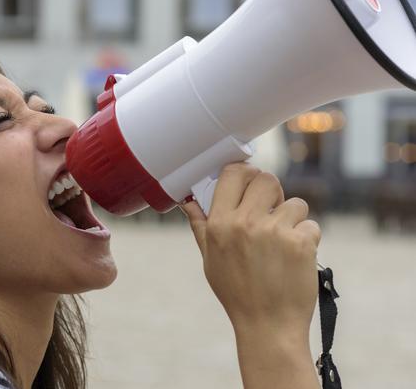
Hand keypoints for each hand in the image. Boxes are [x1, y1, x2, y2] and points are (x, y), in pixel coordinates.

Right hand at [181, 163, 321, 388]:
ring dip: (293, 220)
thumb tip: (188, 202)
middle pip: (266, 179)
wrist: (268, 326)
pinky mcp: (301, 242)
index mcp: (220, 224)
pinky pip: (310, 225)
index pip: (233, 173)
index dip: (246, 173)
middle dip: (273, 192)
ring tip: (284, 244)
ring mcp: (274, 231)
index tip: (251, 181)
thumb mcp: (210, 259)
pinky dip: (307, 240)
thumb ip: (201, 226)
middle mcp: (245, 222)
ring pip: (295, 202)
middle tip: (273, 210)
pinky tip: (296, 259)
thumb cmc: (237, 293)